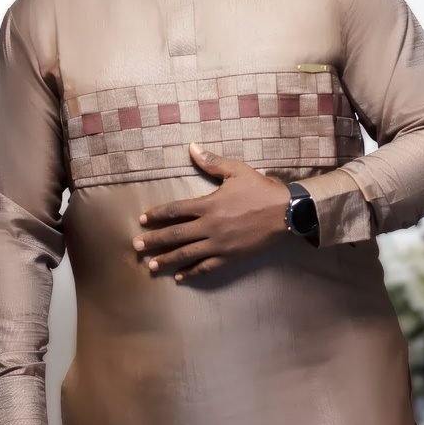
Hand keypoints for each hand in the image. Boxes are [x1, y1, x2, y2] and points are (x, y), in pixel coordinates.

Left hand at [132, 141, 289, 280]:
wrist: (286, 212)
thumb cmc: (261, 189)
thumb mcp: (236, 171)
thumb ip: (211, 162)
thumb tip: (192, 147)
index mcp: (209, 205)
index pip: (175, 211)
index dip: (157, 215)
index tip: (143, 220)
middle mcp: (210, 226)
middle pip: (175, 235)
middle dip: (154, 241)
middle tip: (136, 246)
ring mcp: (219, 244)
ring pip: (187, 254)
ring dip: (167, 260)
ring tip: (151, 266)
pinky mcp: (230, 256)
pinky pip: (207, 267)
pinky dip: (192, 273)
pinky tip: (180, 277)